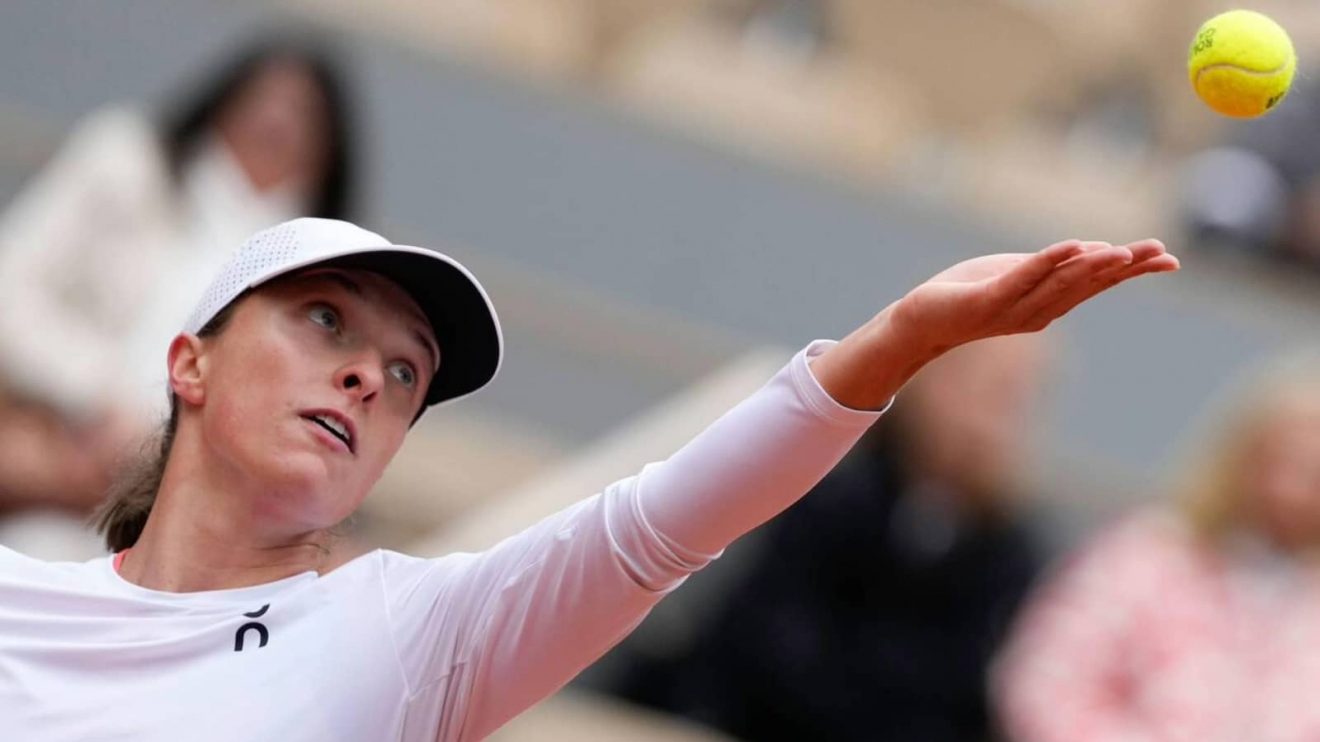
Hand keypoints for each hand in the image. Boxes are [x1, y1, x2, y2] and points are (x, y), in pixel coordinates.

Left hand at [889, 239, 1178, 355]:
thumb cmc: (972, 293)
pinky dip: (1045, 263)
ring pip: (1060, 284)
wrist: (922, 320)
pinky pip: (1020, 279)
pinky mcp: (986, 301)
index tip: (1170, 259)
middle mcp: (1038, 311)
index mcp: (1050, 303)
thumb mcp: (1020, 275)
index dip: (1134, 271)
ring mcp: (1013, 308)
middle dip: (1126, 268)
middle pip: (1089, 285)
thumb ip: (1056, 268)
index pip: (1098, 284)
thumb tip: (1097, 252)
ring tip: (1124, 251)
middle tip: (1163, 253)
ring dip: (1093, 266)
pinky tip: (1070, 246)